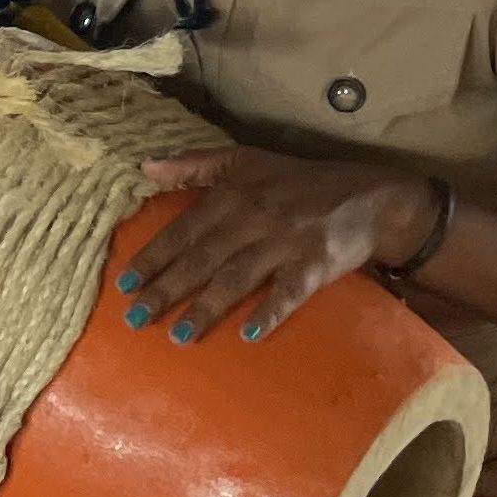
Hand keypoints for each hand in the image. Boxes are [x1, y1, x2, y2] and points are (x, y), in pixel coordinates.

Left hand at [118, 148, 442, 346]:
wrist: (372, 198)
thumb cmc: (301, 182)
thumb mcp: (246, 161)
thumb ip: (196, 165)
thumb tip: (145, 167)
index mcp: (233, 195)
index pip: (184, 230)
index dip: (153, 256)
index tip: (124, 283)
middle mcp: (254, 218)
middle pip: (202, 259)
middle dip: (166, 290)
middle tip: (134, 318)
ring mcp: (285, 242)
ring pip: (237, 278)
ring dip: (206, 308)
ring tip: (178, 336)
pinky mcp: (316, 263)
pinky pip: (289, 291)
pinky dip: (270, 312)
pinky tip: (248, 335)